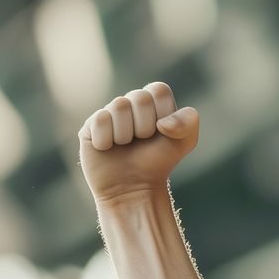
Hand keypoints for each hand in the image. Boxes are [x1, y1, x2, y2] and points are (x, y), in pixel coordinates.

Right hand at [78, 82, 200, 204]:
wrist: (134, 188)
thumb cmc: (158, 162)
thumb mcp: (185, 141)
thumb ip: (188, 121)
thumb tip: (161, 123)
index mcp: (152, 101)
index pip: (158, 89)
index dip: (163, 112)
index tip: (162, 131)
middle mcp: (129, 103)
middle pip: (139, 97)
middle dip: (146, 125)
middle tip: (142, 141)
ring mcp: (109, 113)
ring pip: (119, 106)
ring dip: (127, 134)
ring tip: (125, 146)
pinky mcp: (91, 126)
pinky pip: (100, 120)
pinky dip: (108, 140)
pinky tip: (109, 149)